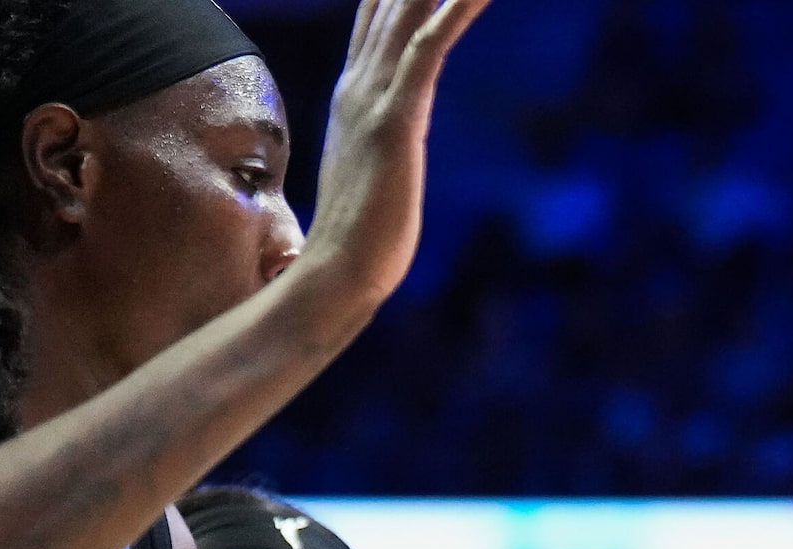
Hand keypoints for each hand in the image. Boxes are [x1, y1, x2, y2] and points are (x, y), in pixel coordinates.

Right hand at [302, 0, 495, 312]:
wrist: (337, 278)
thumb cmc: (359, 243)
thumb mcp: (374, 177)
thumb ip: (377, 150)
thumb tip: (382, 156)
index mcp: (355, 93)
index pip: (377, 13)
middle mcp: (361, 82)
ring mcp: (375, 96)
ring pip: (409, 8)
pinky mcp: (397, 118)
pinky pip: (429, 44)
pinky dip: (455, 8)